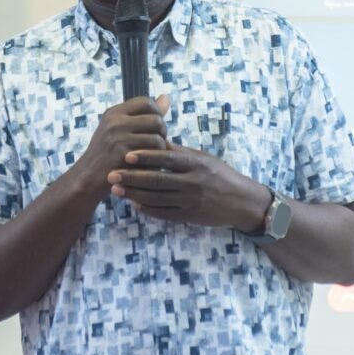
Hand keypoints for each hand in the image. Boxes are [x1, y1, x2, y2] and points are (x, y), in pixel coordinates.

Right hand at [73, 94, 170, 195]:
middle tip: (157, 142)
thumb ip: (143, 115)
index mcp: (113, 113)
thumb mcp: (118, 129)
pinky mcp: (124, 155)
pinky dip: (156, 160)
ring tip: (153, 154)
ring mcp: (119, 138)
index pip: (146, 102)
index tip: (155, 126)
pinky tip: (149, 164)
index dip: (156, 112)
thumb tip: (166, 97)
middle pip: (155, 119)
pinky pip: (154, 153)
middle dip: (162, 131)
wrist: (87, 178)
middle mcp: (115, 122)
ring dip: (161, 148)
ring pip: (157, 137)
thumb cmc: (107, 153)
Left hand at [107, 141, 269, 230]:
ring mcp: (190, 201)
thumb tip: (155, 138)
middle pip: (157, 180)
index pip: (166, 159)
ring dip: (134, 194)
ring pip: (157, 198)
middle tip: (111, 174)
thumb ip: (178, 152)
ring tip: (116, 190)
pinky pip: (164, 213)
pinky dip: (148, 210)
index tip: (126, 155)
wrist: (242, 201)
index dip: (145, 157)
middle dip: (132, 177)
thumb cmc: (220, 175)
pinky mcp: (189, 216)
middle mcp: (192, 182)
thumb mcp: (202, 159)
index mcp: (195, 164)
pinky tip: (134, 204)